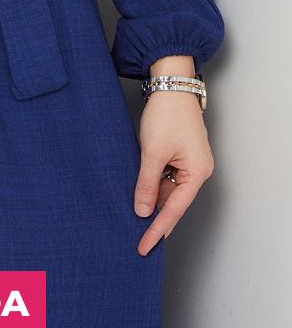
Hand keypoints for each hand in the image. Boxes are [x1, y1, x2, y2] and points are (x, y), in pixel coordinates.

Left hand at [133, 88, 214, 255]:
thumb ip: (147, 183)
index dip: (158, 230)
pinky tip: (139, 192)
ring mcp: (189, 161)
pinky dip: (152, 184)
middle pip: (173, 201)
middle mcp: (197, 170)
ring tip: (133, 217)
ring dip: (152, 200)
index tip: (145, 246)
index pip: (175, 210)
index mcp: (197, 172)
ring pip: (168, 188)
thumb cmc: (167, 113)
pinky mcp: (180, 152)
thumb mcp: (153, 152)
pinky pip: (166, 176)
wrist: (171, 83)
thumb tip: (142, 211)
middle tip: (137, 238)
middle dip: (155, 218)